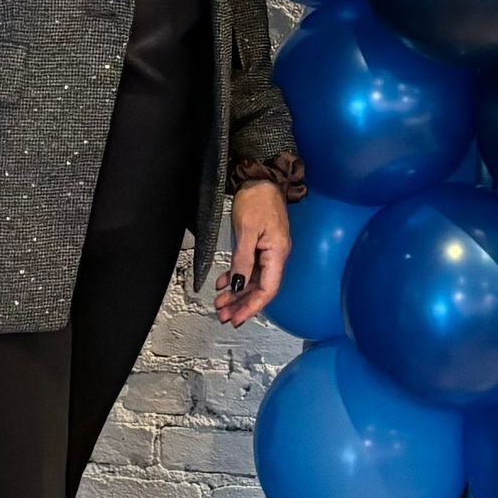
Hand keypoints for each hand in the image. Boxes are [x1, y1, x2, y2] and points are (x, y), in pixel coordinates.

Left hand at [217, 180, 289, 326]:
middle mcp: (275, 255)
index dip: (252, 306)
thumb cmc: (258, 200)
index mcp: (277, 253)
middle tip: (223, 316)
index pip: (267, 289)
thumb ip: (242, 259)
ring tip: (220, 304)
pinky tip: (223, 283)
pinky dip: (235, 277)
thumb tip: (238, 284)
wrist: (261, 179)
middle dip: (241, 304)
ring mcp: (268, 250)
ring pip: (252, 280)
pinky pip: (249, 267)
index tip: (237, 318)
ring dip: (236, 293)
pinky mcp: (260, 244)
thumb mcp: (246, 231)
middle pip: (259, 288)